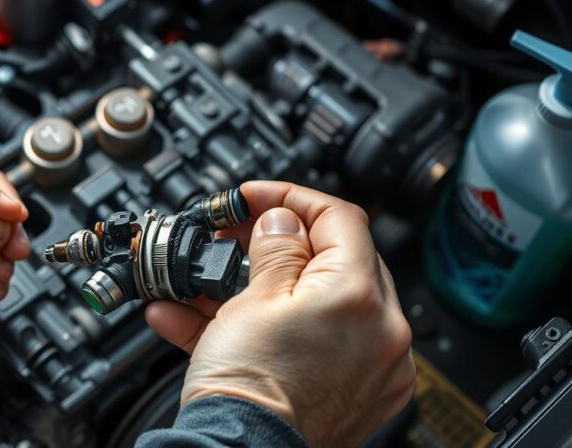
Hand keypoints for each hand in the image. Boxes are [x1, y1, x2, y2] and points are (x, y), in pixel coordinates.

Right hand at [146, 181, 413, 447]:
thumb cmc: (247, 391)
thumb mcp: (251, 299)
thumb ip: (275, 248)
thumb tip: (284, 219)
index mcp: (360, 297)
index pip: (339, 218)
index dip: (290, 197)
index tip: (255, 198)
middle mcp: (383, 333)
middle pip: (335, 260)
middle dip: (277, 243)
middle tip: (236, 238)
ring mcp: (375, 368)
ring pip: (319, 303)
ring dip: (263, 287)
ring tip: (209, 289)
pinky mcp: (358, 394)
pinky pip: (316, 342)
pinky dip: (272, 327)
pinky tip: (209, 325)